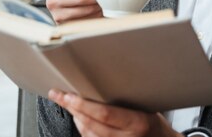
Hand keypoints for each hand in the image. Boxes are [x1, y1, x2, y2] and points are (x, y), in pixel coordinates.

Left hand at [48, 90, 182, 136]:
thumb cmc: (154, 122)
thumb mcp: (146, 106)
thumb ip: (126, 99)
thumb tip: (102, 80)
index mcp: (137, 122)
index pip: (104, 114)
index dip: (83, 105)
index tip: (68, 95)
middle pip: (91, 124)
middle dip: (72, 108)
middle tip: (58, 95)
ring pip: (87, 134)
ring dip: (75, 118)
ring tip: (67, 103)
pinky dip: (82, 128)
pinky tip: (78, 118)